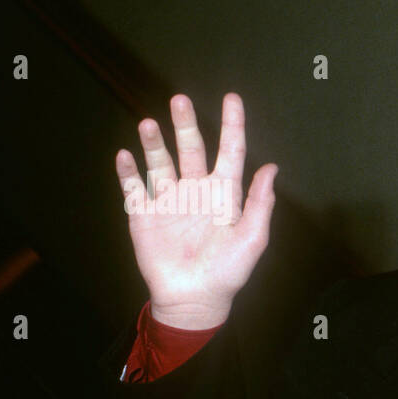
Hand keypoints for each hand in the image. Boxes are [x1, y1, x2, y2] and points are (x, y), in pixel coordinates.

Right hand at [116, 93, 276, 328]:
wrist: (194, 299)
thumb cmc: (228, 272)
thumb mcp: (252, 239)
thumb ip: (260, 204)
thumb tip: (272, 168)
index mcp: (224, 194)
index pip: (230, 151)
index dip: (232, 125)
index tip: (231, 98)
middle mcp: (196, 190)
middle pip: (191, 148)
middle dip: (186, 124)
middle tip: (180, 100)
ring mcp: (169, 201)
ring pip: (160, 162)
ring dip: (154, 143)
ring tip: (149, 124)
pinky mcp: (144, 215)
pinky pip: (133, 187)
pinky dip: (128, 171)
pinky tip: (125, 155)